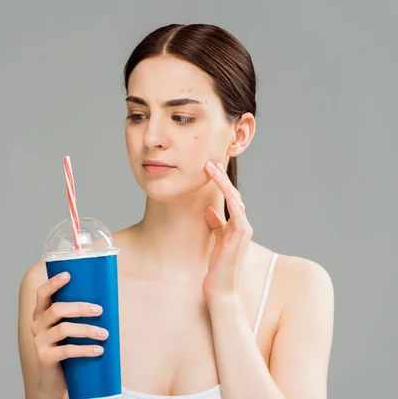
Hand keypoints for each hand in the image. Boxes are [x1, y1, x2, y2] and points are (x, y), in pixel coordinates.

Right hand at [31, 271, 107, 396]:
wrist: (55, 380)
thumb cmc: (65, 348)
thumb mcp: (68, 328)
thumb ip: (76, 315)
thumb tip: (105, 300)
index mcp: (41, 313)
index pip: (42, 293)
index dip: (53, 283)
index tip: (68, 274)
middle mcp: (37, 325)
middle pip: (57, 309)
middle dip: (80, 308)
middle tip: (100, 310)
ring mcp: (39, 341)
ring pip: (64, 329)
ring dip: (87, 330)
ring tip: (105, 333)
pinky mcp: (45, 357)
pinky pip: (67, 350)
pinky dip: (85, 349)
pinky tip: (99, 350)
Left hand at [202, 160, 252, 301]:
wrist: (220, 288)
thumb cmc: (217, 265)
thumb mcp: (215, 239)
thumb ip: (216, 224)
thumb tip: (210, 209)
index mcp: (236, 224)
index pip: (230, 197)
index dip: (220, 182)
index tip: (208, 167)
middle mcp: (242, 226)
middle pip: (234, 195)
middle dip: (221, 178)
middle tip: (209, 162)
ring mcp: (242, 233)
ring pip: (237, 202)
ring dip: (224, 185)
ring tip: (212, 171)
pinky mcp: (239, 241)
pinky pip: (238, 219)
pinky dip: (234, 206)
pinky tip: (227, 195)